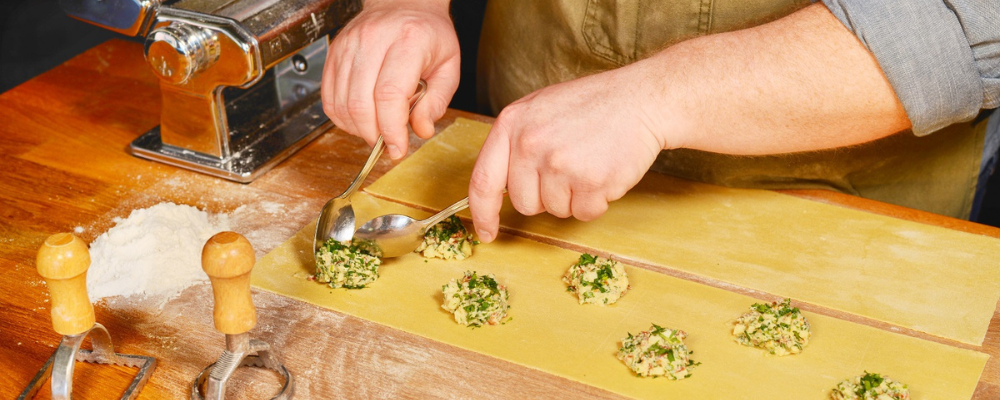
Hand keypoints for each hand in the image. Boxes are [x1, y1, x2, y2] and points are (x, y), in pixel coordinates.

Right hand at [321, 0, 459, 158]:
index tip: (397, 148)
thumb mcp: (449, 66)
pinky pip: (328, 96)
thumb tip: (420, 130)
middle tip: (387, 143)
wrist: (404, 4)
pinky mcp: (334, 52)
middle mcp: (374, 39)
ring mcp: (349, 45)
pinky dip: (342, 117)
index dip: (391, 130)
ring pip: (341, 103)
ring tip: (376, 129)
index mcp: (408, 41)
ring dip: (357, 128)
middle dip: (373, 134)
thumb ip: (438, 102)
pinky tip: (360, 119)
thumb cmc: (428, 34)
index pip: (390, 95)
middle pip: (360, 103)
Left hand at [468, 66, 668, 242]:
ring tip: (589, 163)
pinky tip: (604, 172)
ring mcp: (560, 164)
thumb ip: (514, 142)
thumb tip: (498, 185)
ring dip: (574, 197)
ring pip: (555, 210)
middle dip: (545, 197)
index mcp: (511, 124)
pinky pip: (584, 213)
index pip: (483, 181)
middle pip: (524, 203)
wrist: (641, 99)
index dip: (482, 213)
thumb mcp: (539, 108)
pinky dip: (597, 201)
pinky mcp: (590, 182)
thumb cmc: (592, 104)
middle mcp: (530, 144)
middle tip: (569, 168)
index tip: (486, 232)